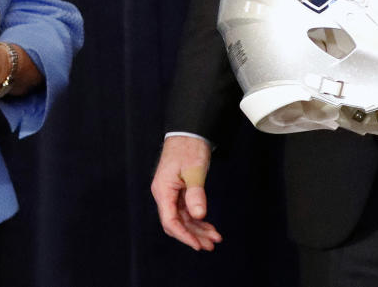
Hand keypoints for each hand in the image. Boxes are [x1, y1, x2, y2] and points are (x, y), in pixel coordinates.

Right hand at [150, 135, 221, 250]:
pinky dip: (197, 219)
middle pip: (176, 223)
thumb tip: (198, 215)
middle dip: (193, 235)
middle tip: (210, 245)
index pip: (170, 221)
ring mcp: (171, 193)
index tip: (198, 245)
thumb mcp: (194, 170)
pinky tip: (208, 226)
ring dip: (197, 229)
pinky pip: (186, 211)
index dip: (184, 236)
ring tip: (214, 238)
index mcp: (163, 190)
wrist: (189, 131)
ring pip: (183, 219)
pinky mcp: (178, 191)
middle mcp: (164, 194)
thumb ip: (196, 193)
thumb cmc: (189, 147)